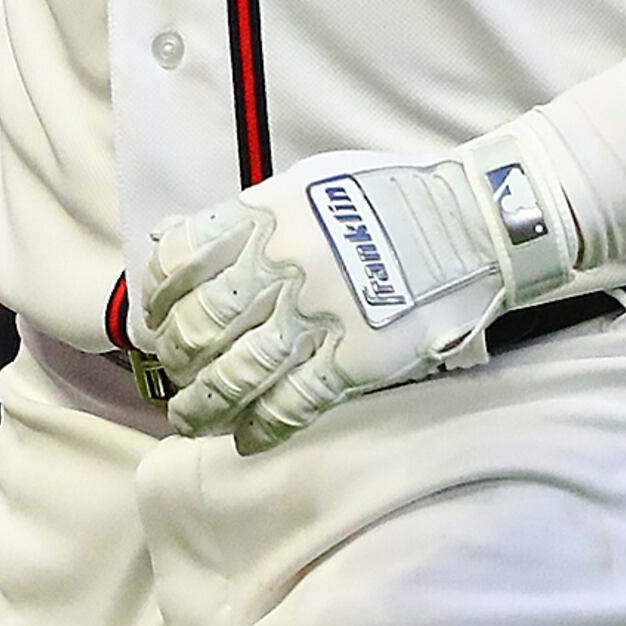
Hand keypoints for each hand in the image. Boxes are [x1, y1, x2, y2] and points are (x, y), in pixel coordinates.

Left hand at [139, 143, 568, 452]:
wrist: (470, 220)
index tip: (155, 318)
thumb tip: (168, 239)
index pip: (181, 261)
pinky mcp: (355, 358)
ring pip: (236, 373)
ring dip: (204, 405)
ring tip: (189, 420)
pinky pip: (294, 404)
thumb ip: (239, 216)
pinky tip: (247, 440)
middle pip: (201, 325)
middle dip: (177, 358)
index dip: (158, 298)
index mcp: (264, 216)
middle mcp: (281, 266)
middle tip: (174, 373)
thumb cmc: (388, 196)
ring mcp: (317, 315)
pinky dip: (262, 428)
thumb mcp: (304, 184)